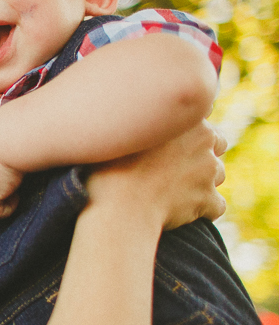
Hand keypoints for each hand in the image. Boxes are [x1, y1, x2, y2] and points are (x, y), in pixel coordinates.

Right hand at [86, 120, 226, 230]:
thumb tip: (143, 110)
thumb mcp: (119, 131)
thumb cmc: (107, 169)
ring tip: (171, 193)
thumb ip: (142, 118)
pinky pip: (215, 206)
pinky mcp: (208, 199)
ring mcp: (209, 171)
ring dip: (201, 183)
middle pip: (216, 146)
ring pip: (217, 175)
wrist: (117, 207)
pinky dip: (202, 210)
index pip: (202, 121)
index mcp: (184, 118)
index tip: (166, 149)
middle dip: (200, 157)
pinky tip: (180, 214)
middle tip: (170, 170)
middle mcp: (204, 140)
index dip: (185, 136)